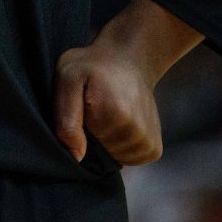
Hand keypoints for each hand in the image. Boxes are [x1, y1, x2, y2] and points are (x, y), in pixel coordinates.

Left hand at [52, 0, 201, 166]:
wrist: (128, 59)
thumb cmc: (92, 67)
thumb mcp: (68, 79)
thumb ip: (66, 119)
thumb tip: (76, 157)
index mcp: (114, 115)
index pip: (83, 148)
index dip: (77, 132)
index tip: (82, 108)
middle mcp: (136, 131)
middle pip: (99, 156)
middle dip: (92, 137)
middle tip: (94, 109)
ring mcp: (148, 142)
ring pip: (114, 160)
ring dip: (106, 143)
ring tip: (108, 114)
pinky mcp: (154, 149)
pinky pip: (128, 161)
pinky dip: (119, 148)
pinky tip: (119, 124)